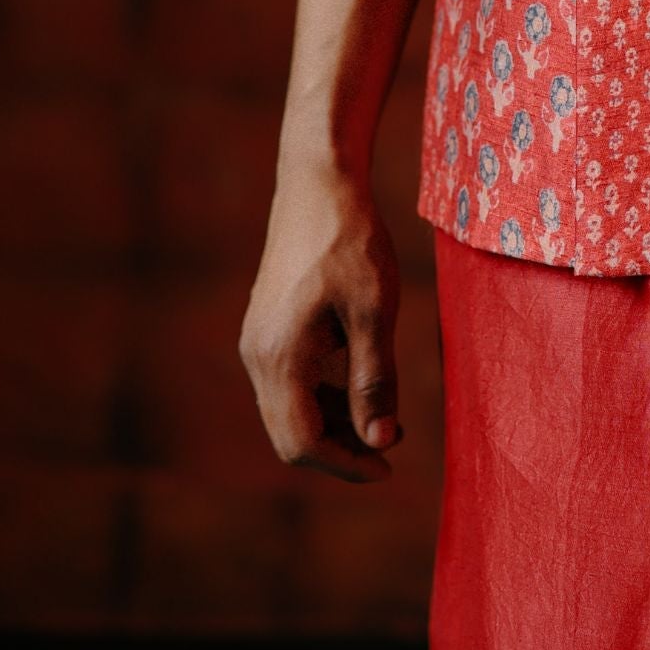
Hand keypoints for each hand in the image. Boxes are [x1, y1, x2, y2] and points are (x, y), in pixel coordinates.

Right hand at [239, 162, 403, 482]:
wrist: (318, 182)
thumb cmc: (351, 240)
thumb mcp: (374, 311)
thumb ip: (373, 380)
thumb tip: (380, 441)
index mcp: (279, 357)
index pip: (302, 442)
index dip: (347, 465)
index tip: (391, 467)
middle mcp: (257, 356)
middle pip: (290, 434)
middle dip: (340, 450)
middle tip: (392, 444)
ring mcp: (257, 341)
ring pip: (289, 410)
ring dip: (333, 424)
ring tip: (385, 417)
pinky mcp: (267, 327)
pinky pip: (289, 383)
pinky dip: (322, 397)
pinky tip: (359, 384)